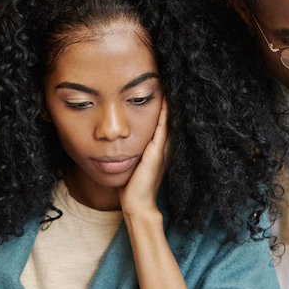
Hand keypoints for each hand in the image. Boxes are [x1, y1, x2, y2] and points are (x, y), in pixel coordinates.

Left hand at [119, 97, 169, 215]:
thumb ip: (132, 152)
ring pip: (167, 123)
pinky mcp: (156, 154)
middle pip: (168, 121)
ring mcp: (162, 151)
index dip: (164, 109)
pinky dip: (164, 116)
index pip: (163, 125)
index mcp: (159, 150)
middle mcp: (164, 148)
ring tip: (169, 87)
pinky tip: (164, 102)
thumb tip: (119, 141)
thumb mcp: (133, 164)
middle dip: (169, 103)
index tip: (162, 91)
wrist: (137, 205)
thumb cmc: (132, 187)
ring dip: (168, 106)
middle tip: (170, 83)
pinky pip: (162, 130)